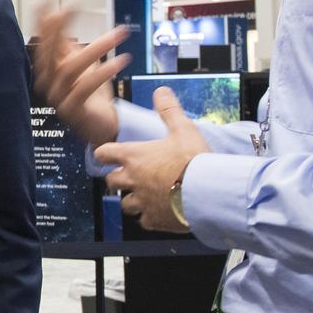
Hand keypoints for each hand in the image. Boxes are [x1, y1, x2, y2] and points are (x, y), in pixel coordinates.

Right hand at [33, 0, 129, 145]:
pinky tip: (119, 61)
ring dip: (95, 49)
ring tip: (118, 35)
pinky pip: (84, 89)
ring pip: (70, 69)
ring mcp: (58, 97)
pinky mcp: (72, 110)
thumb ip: (68, 44)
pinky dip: (102, 73)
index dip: (43, 19)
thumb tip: (58, 15)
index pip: (42, 39)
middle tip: (72, 7)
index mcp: (48, 68)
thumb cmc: (90, 94)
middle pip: (48, 52)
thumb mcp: (80, 63)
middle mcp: (48, 81)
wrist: (101, 126)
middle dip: (59, 27)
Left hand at [96, 86, 211, 231]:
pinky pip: (144, 221)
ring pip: (125, 204)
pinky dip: (148, 216)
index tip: (108, 154)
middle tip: (128, 175)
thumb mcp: (183, 128)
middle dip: (117, 178)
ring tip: (144, 195)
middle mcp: (133, 180)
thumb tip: (161, 91)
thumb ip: (169, 110)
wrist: (208, 191)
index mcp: (134, 156)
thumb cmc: (194, 159)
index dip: (105, 153)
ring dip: (131, 199)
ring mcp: (142, 202)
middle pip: (111, 181)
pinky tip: (158, 211)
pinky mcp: (154, 220)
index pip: (104, 153)